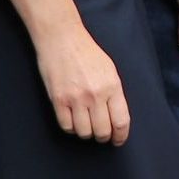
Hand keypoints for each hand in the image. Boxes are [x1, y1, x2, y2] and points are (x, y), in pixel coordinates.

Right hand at [36, 25, 131, 142]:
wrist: (62, 38)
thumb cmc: (86, 52)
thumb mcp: (109, 69)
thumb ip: (113, 93)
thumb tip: (116, 117)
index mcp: (112, 85)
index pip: (121, 121)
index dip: (120, 136)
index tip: (118, 140)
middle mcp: (95, 94)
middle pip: (102, 131)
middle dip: (103, 136)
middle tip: (101, 133)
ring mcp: (76, 98)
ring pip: (84, 133)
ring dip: (86, 132)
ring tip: (86, 123)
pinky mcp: (58, 100)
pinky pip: (67, 127)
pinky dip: (71, 127)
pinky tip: (72, 118)